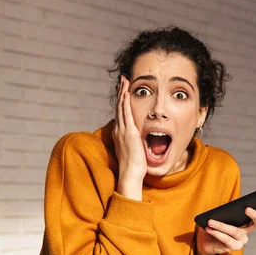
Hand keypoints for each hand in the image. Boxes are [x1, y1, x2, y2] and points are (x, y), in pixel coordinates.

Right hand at [113, 75, 145, 200]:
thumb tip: (136, 140)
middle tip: (122, 81)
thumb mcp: (132, 150)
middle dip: (120, 93)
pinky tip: (126, 93)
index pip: (120, 114)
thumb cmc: (133, 166)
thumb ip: (133, 142)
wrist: (130, 173)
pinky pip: (126, 113)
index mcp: (120, 134)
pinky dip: (125, 102)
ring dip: (122, 93)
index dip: (121, 102)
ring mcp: (123, 130)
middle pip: (119, 107)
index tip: (123, 92)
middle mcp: (119, 130)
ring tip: (124, 81)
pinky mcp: (129, 132)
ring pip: (121, 107)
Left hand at [194, 208, 255, 254]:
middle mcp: (247, 232)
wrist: (205, 242)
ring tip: (211, 221)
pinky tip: (209, 228)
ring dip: (222, 225)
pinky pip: (226, 239)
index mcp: (247, 223)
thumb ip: (227, 212)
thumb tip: (228, 208)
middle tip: (247, 208)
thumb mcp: (220, 216)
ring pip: (236, 231)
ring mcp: (241, 241)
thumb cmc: (214, 225)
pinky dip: (216, 233)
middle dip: (254, 215)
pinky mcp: (233, 247)